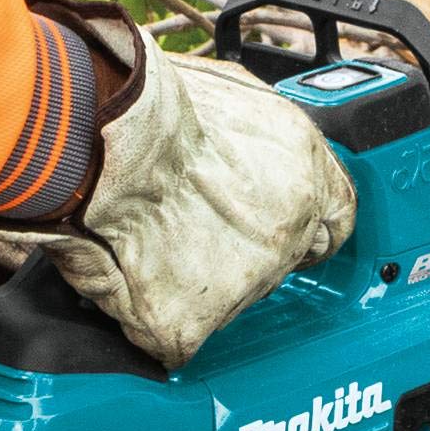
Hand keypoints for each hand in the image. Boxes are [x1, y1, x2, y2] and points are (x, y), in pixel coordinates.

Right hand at [0, 3, 355, 367]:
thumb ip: (262, 136)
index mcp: (305, 172)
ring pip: (228, 297)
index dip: (308, 223)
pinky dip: (150, 313)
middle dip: (243, 249)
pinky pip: (174, 335)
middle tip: (194, 226)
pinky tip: (129, 270)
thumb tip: (256, 150)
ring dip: (195, 277)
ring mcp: (244, 282)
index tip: (289, 229)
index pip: (337, 217)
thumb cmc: (145, 105)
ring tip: (150, 235)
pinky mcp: (189, 322)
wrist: (91, 134)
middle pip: (279, 261)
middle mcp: (287, 232)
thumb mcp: (233, 95)